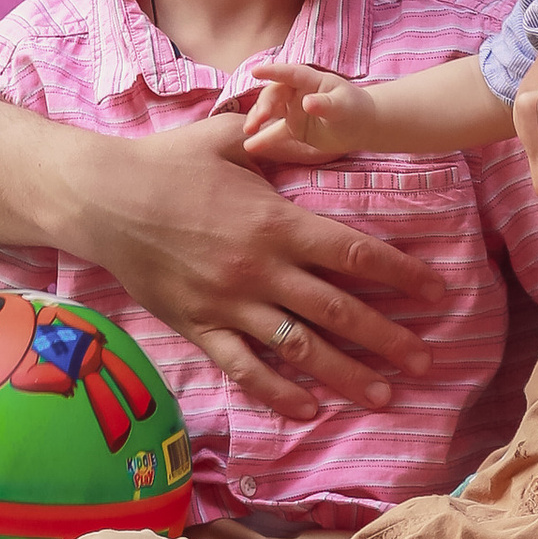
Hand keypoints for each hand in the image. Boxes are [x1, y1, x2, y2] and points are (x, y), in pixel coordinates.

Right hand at [49, 112, 441, 421]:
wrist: (102, 198)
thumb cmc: (169, 162)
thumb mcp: (230, 138)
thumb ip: (281, 141)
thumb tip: (323, 129)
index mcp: (275, 222)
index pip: (353, 252)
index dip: (400, 274)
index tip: (436, 291)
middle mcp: (260, 269)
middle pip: (337, 311)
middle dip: (387, 338)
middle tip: (425, 361)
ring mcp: (229, 304)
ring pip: (299, 349)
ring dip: (345, 375)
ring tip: (383, 396)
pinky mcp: (199, 327)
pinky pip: (244, 368)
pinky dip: (277, 393)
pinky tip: (307, 409)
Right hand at [241, 58, 359, 162]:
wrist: (362, 126)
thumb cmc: (355, 109)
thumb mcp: (343, 106)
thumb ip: (325, 104)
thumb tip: (307, 103)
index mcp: (311, 80)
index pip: (290, 74)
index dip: (273, 71)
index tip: (255, 72)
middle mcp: (298, 92)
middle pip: (275, 94)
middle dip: (264, 105)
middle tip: (258, 120)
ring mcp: (294, 110)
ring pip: (270, 110)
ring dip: (258, 118)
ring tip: (248, 131)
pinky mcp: (293, 127)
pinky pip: (275, 132)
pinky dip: (263, 139)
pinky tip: (250, 147)